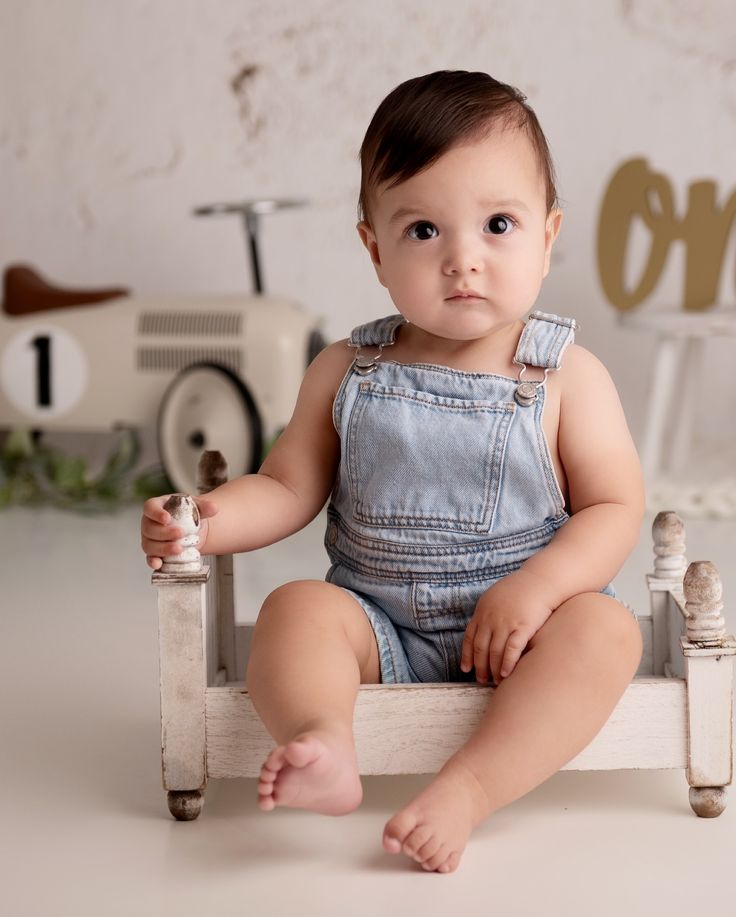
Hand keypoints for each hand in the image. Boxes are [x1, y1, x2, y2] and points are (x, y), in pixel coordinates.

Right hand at [140, 494, 217, 569]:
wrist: (192, 528)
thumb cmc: (188, 513)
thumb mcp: (196, 507)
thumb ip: (205, 506)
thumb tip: (214, 508)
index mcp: (156, 506)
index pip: (150, 507)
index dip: (156, 513)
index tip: (167, 518)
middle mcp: (149, 523)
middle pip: (149, 528)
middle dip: (164, 533)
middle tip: (181, 534)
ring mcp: (149, 539)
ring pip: (149, 545)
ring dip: (163, 548)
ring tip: (179, 549)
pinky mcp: (153, 553)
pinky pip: (150, 558)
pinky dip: (153, 562)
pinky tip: (159, 565)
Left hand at [460, 569, 554, 683]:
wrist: (541, 580)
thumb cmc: (521, 589)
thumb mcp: (496, 596)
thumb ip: (488, 612)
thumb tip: (483, 627)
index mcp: (482, 611)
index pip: (470, 637)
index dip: (467, 655)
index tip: (465, 668)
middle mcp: (491, 618)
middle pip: (481, 648)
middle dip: (480, 666)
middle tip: (481, 680)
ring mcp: (506, 622)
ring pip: (495, 652)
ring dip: (493, 669)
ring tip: (495, 681)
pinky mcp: (523, 626)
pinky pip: (512, 650)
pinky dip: (507, 664)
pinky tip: (506, 675)